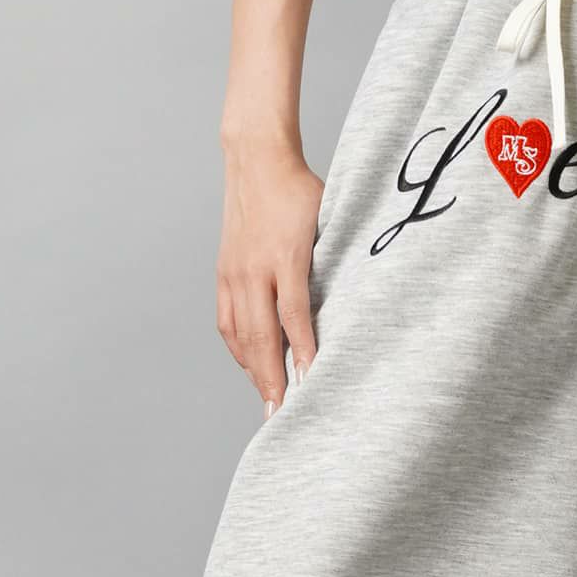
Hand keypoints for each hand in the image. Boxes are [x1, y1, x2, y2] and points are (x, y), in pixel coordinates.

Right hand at [216, 138, 323, 414]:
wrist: (255, 159)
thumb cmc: (300, 191)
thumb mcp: (327, 222)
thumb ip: (334, 264)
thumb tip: (354, 304)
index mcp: (285, 257)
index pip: (295, 317)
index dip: (304, 355)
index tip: (312, 386)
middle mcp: (254, 270)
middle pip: (263, 337)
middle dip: (273, 381)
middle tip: (281, 416)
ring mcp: (234, 274)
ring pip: (242, 335)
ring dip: (255, 373)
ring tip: (269, 403)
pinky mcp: (223, 274)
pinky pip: (228, 323)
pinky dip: (240, 350)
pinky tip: (252, 368)